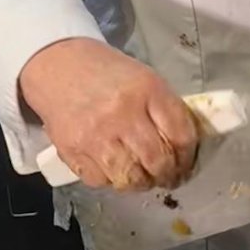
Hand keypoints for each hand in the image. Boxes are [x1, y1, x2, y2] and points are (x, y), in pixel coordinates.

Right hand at [19, 37, 198, 190]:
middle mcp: (123, 114)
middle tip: (170, 178)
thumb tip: (185, 147)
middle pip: (157, 161)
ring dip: (143, 183)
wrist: (60, 66)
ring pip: (130, 177)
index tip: (187, 164)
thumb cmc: (110, 74)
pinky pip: (101, 181)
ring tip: (146, 179)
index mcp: (149, 91)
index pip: (180, 136)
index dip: (189, 157)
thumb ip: (166, 111)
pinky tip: (118, 172)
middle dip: (169, 176)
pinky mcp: (72, 151)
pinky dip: (113, 182)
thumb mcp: (147, 80)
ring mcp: (96, 135)